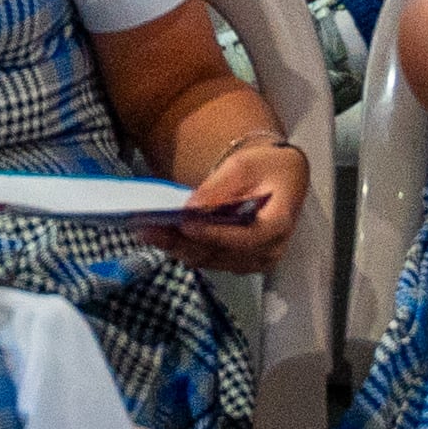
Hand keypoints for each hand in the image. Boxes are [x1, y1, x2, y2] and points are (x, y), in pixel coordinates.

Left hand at [151, 128, 303, 273]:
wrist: (280, 178)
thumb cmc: (265, 167)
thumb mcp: (244, 166)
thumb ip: (219, 188)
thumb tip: (190, 208)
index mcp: (279, 223)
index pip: (247, 237)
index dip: (216, 234)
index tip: (186, 225)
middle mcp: (270, 250)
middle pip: (222, 254)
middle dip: (183, 242)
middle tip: (149, 229)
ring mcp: (255, 261)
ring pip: (211, 261)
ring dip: (178, 248)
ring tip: (147, 232)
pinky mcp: (240, 263)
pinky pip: (210, 261)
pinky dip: (185, 249)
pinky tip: (162, 236)